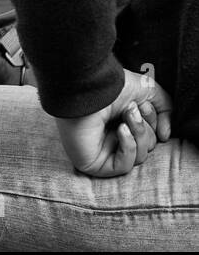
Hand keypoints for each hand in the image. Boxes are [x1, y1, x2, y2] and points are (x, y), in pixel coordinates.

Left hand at [54, 68, 172, 177]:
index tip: (142, 106)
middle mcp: (111, 139)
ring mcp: (102, 152)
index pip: (149, 135)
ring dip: (138, 135)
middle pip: (147, 148)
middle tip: (131, 110)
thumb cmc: (112, 87)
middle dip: (144, 128)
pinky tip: (121, 130)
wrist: (88, 88)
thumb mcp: (148, 92)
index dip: (152, 122)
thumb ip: (165, 110)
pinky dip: (128, 148)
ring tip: (125, 117)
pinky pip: (123, 167)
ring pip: (139, 157)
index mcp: (122, 123)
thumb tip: (165, 136)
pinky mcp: (94, 163)